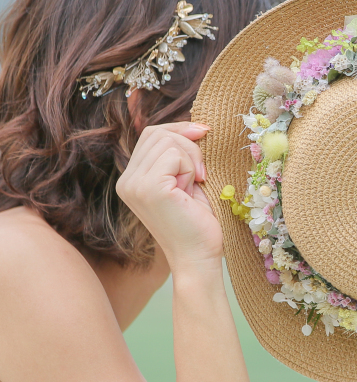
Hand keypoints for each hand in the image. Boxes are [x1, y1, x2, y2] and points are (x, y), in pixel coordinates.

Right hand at [117, 122, 222, 276]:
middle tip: (202, 173)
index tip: (204, 136)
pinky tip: (194, 188)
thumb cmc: (199, 222)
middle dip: (188, 144)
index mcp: (132, 178)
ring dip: (192, 158)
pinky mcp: (148, 188)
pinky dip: (191, 167)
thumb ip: (180, 156)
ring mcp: (133, 184)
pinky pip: (174, 155)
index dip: (180, 130)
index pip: (152, 134)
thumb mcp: (187, 180)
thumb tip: (195, 124)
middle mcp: (126, 181)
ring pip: (168, 141)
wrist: (199, 257)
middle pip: (157, 132)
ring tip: (196, 184)